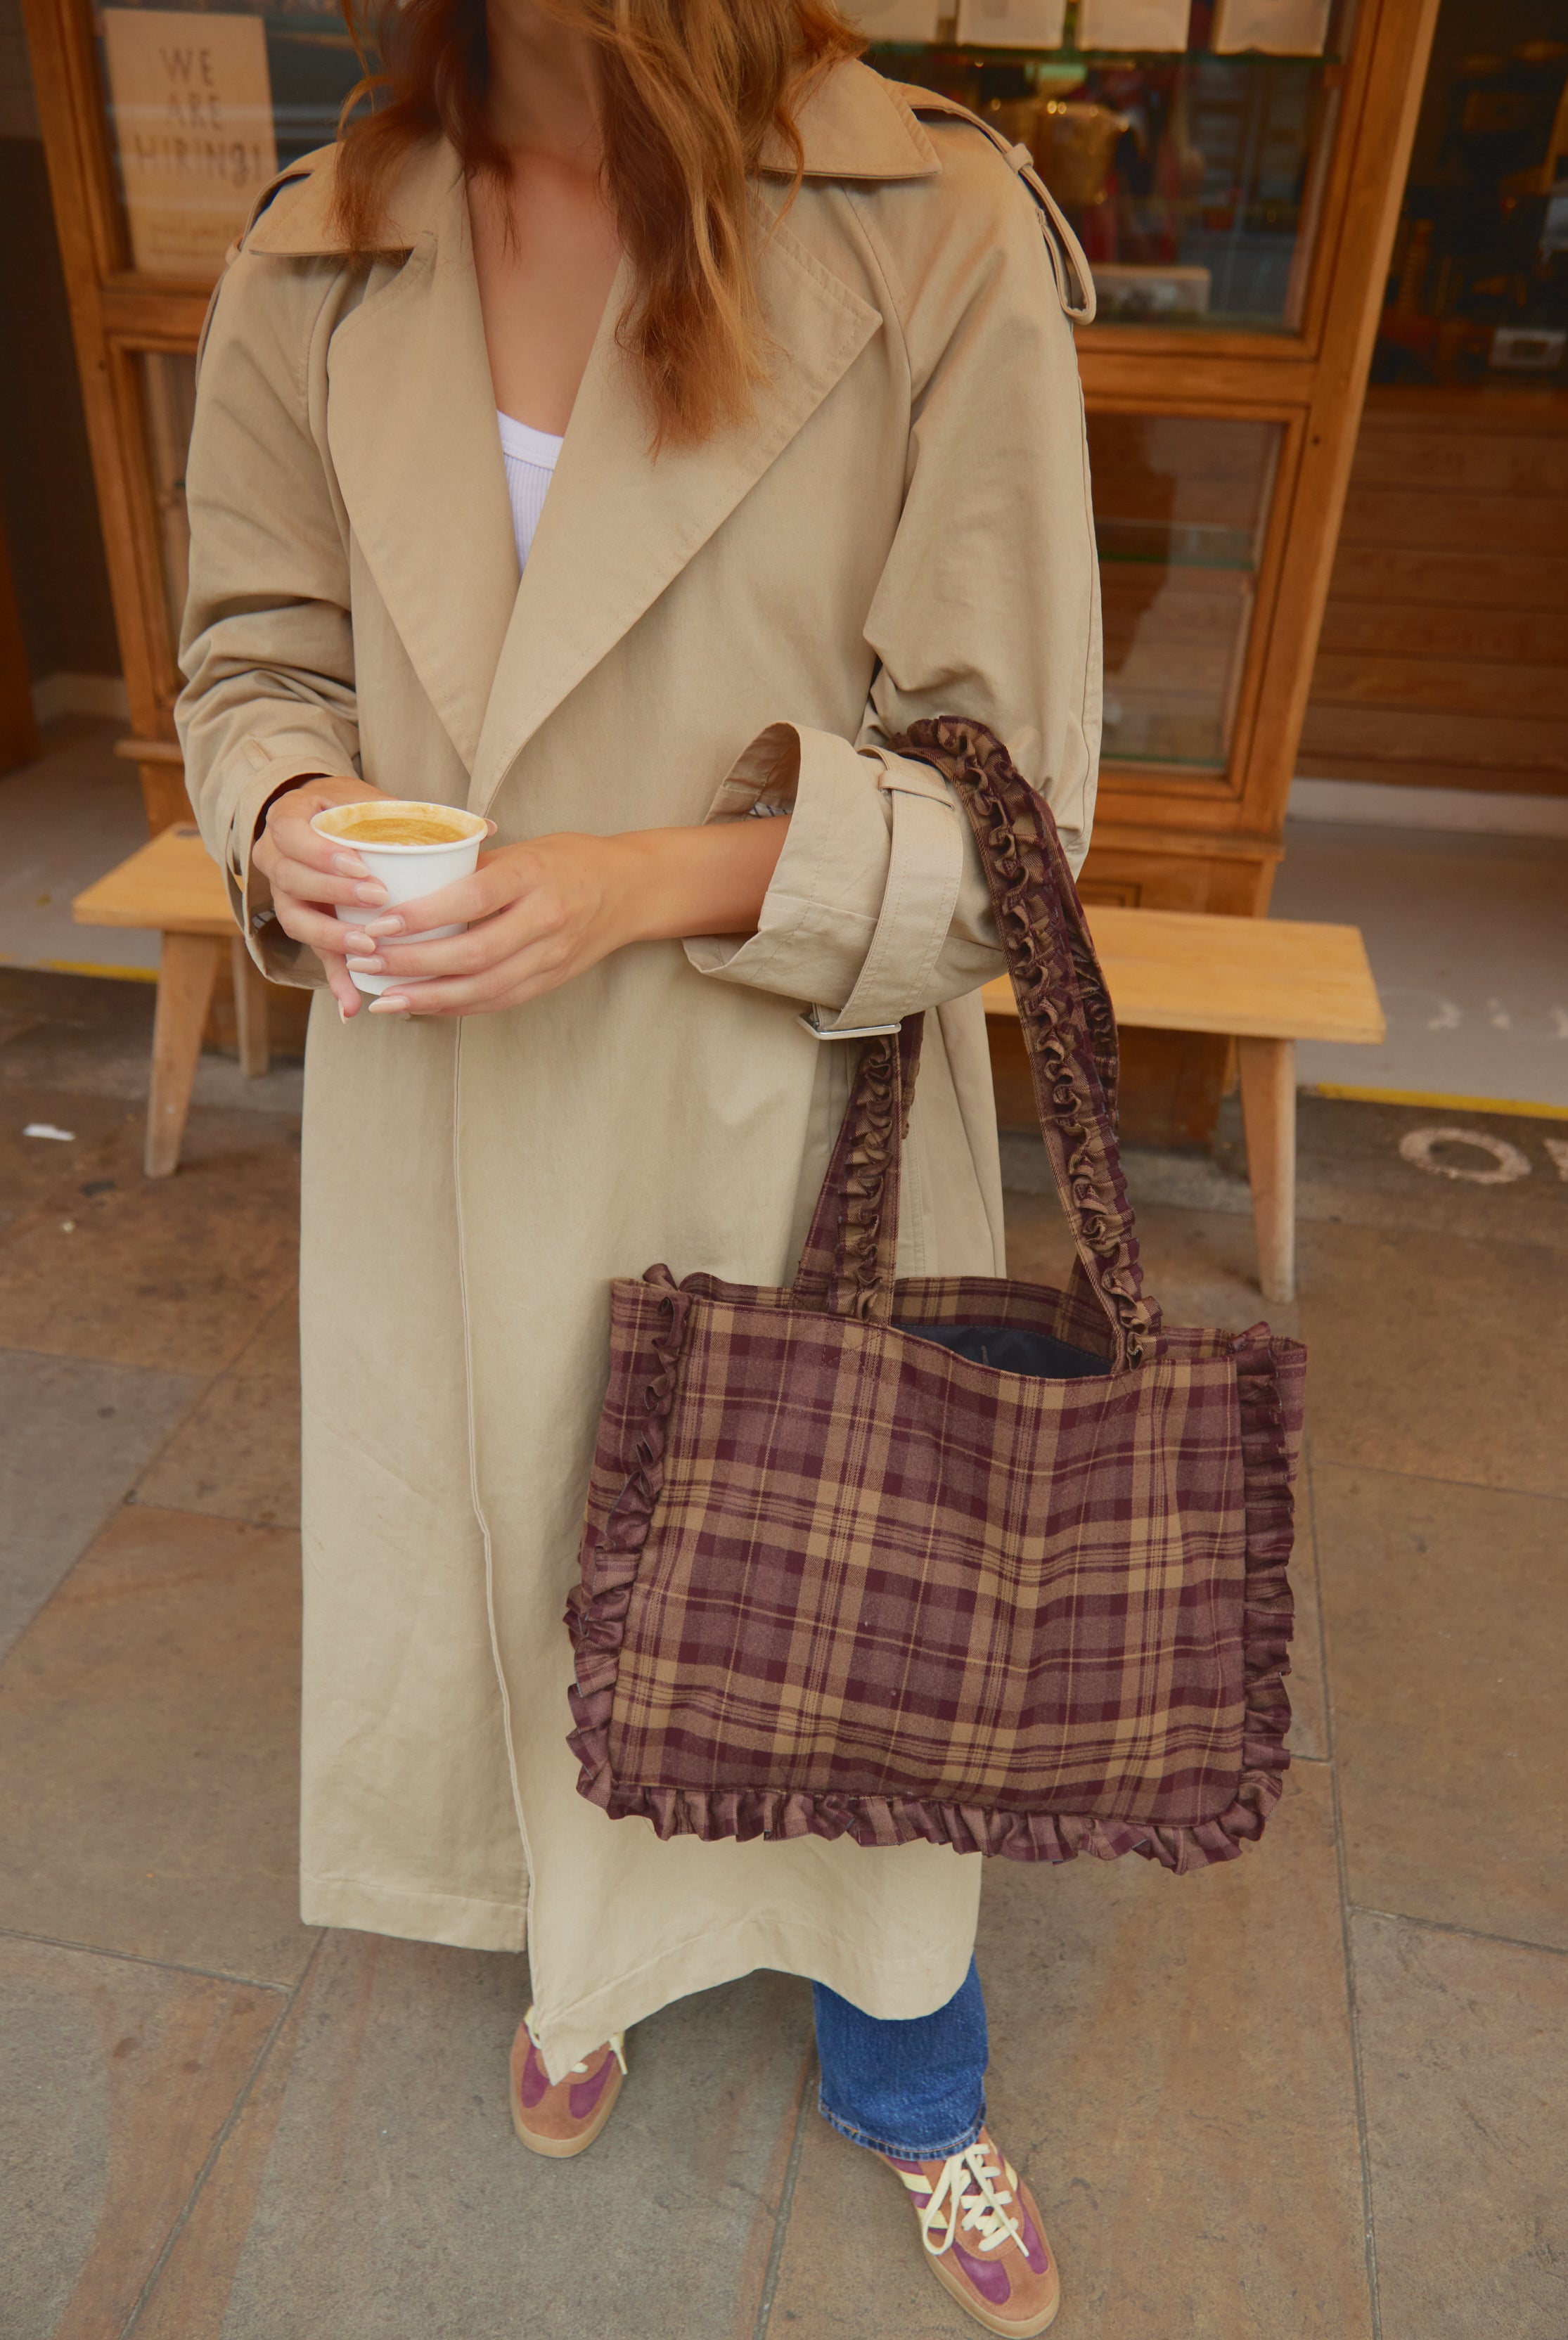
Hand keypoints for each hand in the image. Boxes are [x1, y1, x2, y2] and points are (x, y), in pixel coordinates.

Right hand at [250, 774, 397, 1017]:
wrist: (322, 826)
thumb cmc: (353, 815)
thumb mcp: (374, 803)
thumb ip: (418, 816)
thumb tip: (488, 828)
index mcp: (290, 819)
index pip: (291, 834)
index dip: (321, 852)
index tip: (361, 865)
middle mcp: (275, 858)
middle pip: (292, 880)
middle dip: (334, 892)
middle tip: (378, 901)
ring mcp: (284, 895)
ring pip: (296, 921)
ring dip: (331, 939)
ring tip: (368, 950)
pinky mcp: (304, 926)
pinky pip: (313, 956)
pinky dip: (334, 981)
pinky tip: (352, 1006)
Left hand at [341, 832, 641, 1016]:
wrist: (630, 889)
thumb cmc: (568, 860)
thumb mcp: (522, 849)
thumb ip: (472, 868)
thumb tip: (408, 882)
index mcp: (533, 875)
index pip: (472, 899)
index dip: (423, 916)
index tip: (380, 923)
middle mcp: (545, 918)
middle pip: (473, 952)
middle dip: (412, 963)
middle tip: (367, 962)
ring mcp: (551, 955)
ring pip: (484, 987)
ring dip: (429, 997)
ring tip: (384, 999)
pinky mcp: (553, 979)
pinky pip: (499, 1001)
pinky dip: (457, 1007)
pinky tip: (423, 1006)